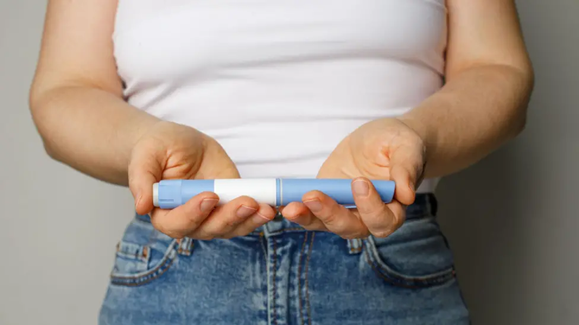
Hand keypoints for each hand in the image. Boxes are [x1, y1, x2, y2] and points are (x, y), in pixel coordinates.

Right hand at [128, 121, 275, 239]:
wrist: (177, 143)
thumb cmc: (157, 149)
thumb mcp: (146, 155)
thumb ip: (142, 179)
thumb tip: (140, 206)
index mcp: (163, 212)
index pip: (176, 222)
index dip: (193, 213)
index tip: (209, 196)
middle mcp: (189, 220)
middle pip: (209, 229)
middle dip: (229, 217)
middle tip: (247, 202)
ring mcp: (213, 215)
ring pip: (231, 227)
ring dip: (249, 220)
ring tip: (266, 208)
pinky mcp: (231, 205)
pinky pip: (245, 216)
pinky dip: (259, 213)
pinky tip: (271, 206)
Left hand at [280, 118, 425, 238]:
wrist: (381, 139)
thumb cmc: (399, 143)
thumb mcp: (407, 147)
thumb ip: (406, 168)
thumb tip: (406, 194)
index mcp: (393, 208)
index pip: (383, 218)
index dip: (370, 206)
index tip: (360, 182)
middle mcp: (368, 217)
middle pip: (350, 228)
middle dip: (330, 214)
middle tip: (314, 196)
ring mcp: (344, 211)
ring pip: (326, 224)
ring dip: (308, 217)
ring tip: (291, 207)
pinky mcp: (326, 201)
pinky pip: (310, 212)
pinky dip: (297, 209)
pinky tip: (283, 203)